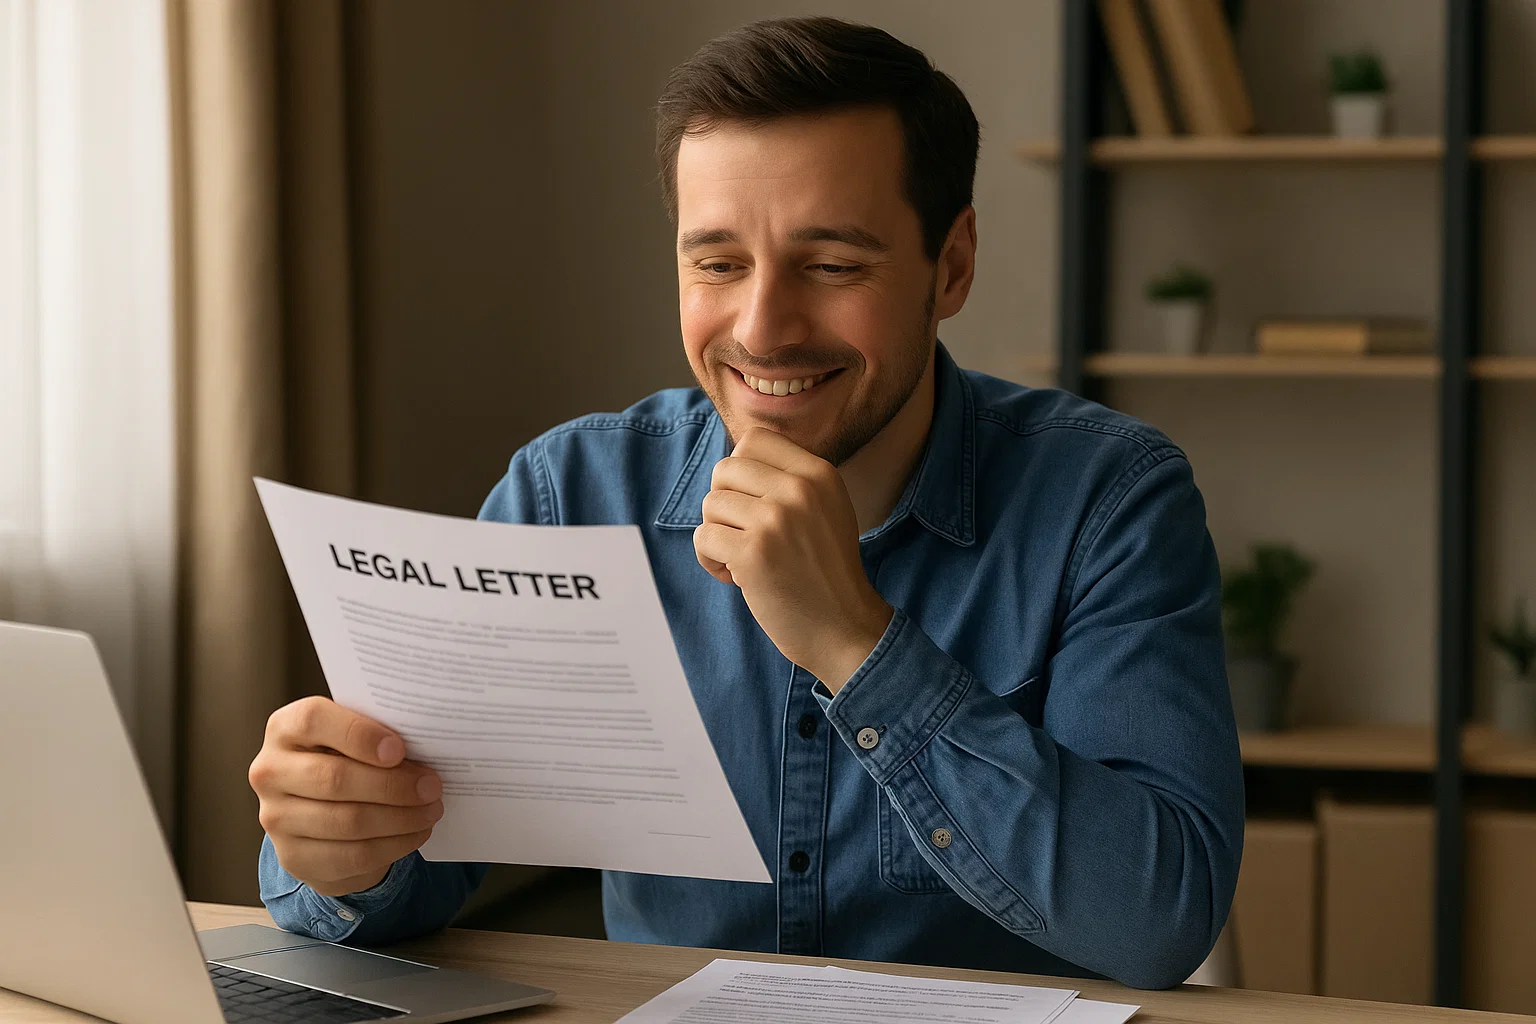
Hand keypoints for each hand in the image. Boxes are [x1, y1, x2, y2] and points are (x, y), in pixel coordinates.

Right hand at [248, 696, 443, 896]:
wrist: (320, 812)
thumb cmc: (346, 759)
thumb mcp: (354, 738)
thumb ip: (377, 732)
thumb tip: (426, 743)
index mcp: (285, 728)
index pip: (313, 720)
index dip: (359, 734)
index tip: (399, 749)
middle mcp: (270, 771)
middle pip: (335, 778)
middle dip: (393, 785)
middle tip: (432, 786)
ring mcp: (276, 818)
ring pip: (347, 821)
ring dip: (401, 817)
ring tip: (432, 809)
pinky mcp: (294, 857)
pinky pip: (353, 855)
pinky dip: (394, 844)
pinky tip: (418, 832)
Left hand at [693, 427, 891, 691]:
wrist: (845, 628)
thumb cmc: (826, 572)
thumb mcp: (826, 509)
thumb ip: (790, 480)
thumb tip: (734, 461)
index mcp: (819, 473)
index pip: (754, 439)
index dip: (741, 471)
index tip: (753, 503)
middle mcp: (799, 489)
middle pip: (725, 469)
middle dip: (725, 503)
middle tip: (745, 534)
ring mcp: (775, 520)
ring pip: (711, 504)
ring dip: (717, 535)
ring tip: (743, 559)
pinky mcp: (753, 553)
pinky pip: (703, 538)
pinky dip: (710, 560)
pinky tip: (735, 577)